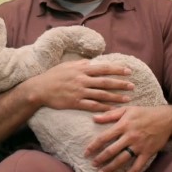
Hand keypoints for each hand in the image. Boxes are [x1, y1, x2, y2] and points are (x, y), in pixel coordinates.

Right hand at [20, 59, 134, 111]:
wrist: (39, 89)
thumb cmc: (52, 76)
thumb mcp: (66, 66)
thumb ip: (80, 64)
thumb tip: (91, 62)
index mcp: (81, 70)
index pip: (103, 68)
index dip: (117, 69)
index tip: (128, 71)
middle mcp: (82, 80)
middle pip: (105, 82)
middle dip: (120, 84)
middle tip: (132, 86)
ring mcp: (79, 92)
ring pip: (101, 95)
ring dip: (116, 97)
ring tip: (128, 99)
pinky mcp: (75, 103)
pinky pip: (92, 106)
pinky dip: (103, 108)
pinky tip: (112, 109)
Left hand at [84, 105, 171, 171]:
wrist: (166, 119)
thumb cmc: (144, 113)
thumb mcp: (127, 109)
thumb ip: (110, 114)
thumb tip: (94, 118)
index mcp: (123, 125)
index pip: (104, 137)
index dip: (93, 146)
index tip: (86, 153)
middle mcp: (130, 137)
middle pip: (111, 150)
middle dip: (100, 159)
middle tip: (92, 164)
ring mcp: (139, 146)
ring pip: (122, 159)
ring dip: (111, 167)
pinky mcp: (148, 153)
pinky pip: (138, 166)